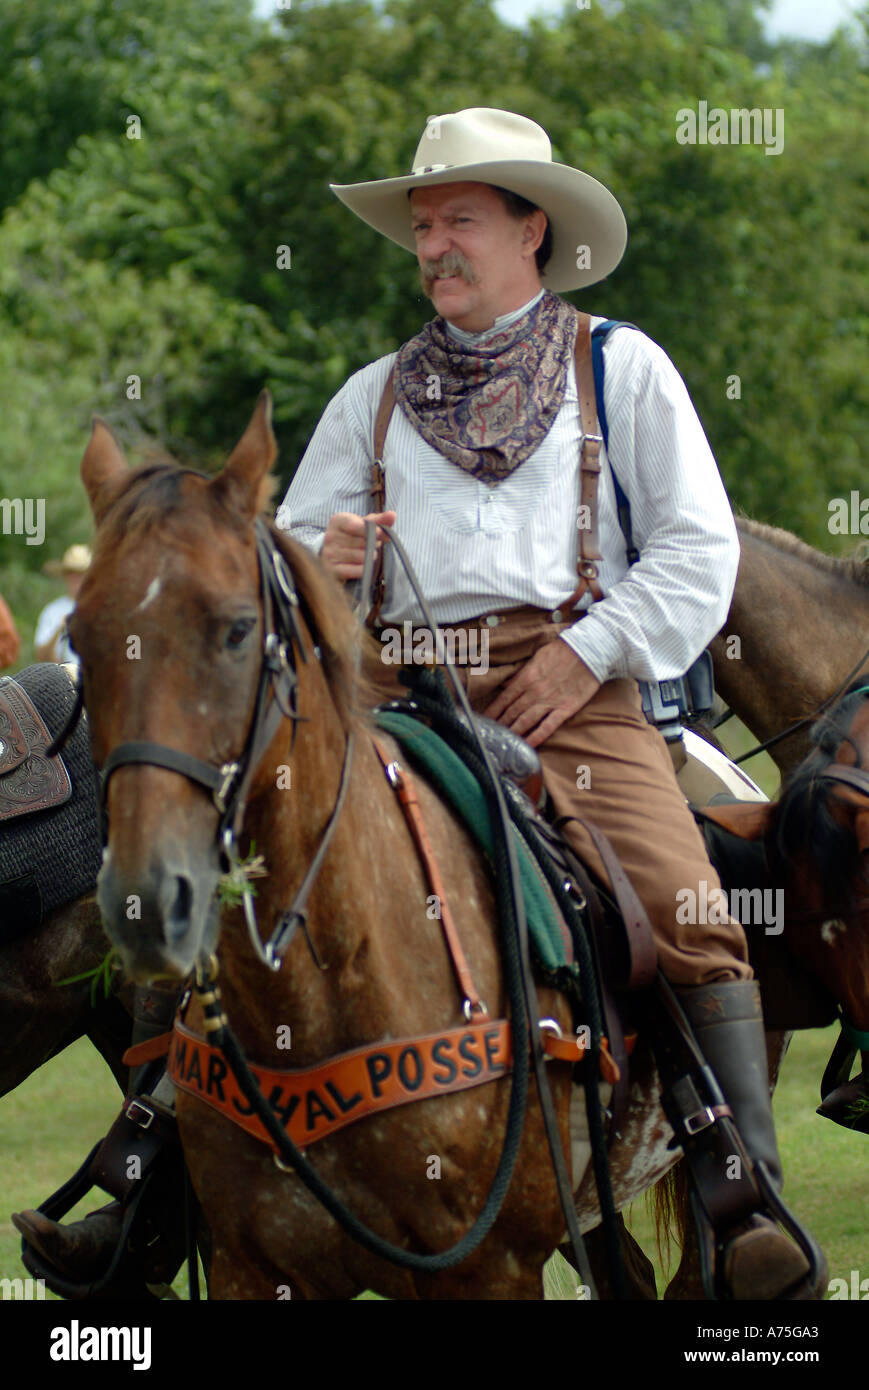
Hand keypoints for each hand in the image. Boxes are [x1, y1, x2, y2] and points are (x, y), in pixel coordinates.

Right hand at [321, 510, 396, 580]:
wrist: (331, 558)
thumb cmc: (351, 538)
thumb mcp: (362, 525)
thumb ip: (378, 520)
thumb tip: (392, 515)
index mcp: (337, 521)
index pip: (357, 525)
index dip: (373, 530)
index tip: (382, 533)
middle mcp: (331, 537)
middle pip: (363, 542)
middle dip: (373, 544)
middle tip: (371, 545)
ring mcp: (330, 554)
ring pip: (362, 557)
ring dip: (370, 557)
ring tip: (365, 555)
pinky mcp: (333, 571)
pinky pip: (359, 570)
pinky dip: (364, 569)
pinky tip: (361, 566)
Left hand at [483, 639, 599, 747]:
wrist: (589, 651)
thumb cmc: (562, 651)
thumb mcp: (536, 658)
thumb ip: (521, 674)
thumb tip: (505, 684)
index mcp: (526, 678)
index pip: (504, 699)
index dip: (493, 711)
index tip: (484, 720)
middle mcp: (534, 692)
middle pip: (512, 712)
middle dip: (500, 725)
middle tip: (492, 735)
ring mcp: (550, 701)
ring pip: (526, 721)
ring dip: (514, 732)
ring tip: (505, 742)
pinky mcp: (565, 709)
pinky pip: (548, 726)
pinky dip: (536, 737)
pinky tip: (528, 745)